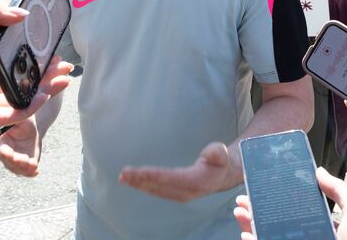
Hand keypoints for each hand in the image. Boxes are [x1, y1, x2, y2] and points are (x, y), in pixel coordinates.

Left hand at [0, 1, 72, 131]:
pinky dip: (29, 106)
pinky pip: (10, 114)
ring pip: (20, 97)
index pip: (10, 61)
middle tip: (64, 65)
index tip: (50, 49)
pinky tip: (45, 94)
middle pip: (20, 80)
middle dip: (43, 74)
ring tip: (64, 77)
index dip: (31, 56)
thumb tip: (22, 14)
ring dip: (43, 89)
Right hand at [0, 117, 41, 176]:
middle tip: (26, 161)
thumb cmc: (21, 119)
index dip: (5, 153)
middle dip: (17, 163)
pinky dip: (30, 173)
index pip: (0, 149)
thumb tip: (12, 107)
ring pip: (17, 168)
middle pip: (8, 162)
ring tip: (33, 167)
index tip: (11, 155)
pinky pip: (25, 171)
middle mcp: (3, 153)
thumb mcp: (19, 115)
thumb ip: (15, 115)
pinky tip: (36, 172)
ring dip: (25, 169)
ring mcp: (12, 160)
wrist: (29, 126)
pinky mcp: (22, 164)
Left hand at [119, 142, 238, 201]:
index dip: (155, 176)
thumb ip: (218, 153)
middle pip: (160, 186)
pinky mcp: (174, 193)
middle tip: (124, 174)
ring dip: (138, 184)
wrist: (223, 175)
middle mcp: (186, 191)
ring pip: (155, 190)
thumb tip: (214, 153)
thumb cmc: (220, 161)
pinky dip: (143, 185)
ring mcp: (179, 194)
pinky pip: (156, 190)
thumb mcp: (222, 154)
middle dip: (141, 180)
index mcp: (197, 181)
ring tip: (123, 177)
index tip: (140, 172)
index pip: (172, 178)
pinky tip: (132, 181)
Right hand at [233, 168, 346, 239]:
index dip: (275, 203)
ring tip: (239, 215)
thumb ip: (338, 189)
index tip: (260, 193)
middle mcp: (309, 238)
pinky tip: (246, 235)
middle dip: (257, 214)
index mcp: (323, 228)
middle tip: (242, 203)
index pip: (293, 214)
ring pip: (269, 236)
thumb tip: (318, 170)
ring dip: (252, 227)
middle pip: (277, 225)